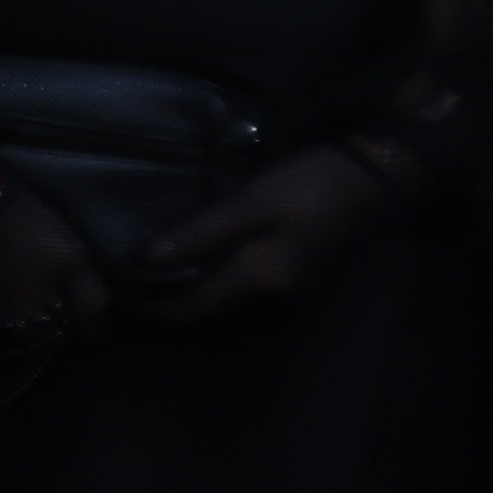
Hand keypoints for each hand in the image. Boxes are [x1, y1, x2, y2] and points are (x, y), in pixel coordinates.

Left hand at [125, 140, 404, 323]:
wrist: (379, 179)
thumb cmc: (311, 184)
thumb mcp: (252, 202)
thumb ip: (200, 233)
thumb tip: (145, 260)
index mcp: (259, 281)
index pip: (190, 309)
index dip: (150, 307)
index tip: (113, 296)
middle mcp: (273, 301)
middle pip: (206, 313)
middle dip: (165, 305)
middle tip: (122, 286)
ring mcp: (290, 295)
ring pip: (225, 304)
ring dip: (189, 295)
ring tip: (148, 275)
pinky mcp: (298, 281)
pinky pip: (243, 291)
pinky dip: (213, 283)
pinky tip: (194, 264)